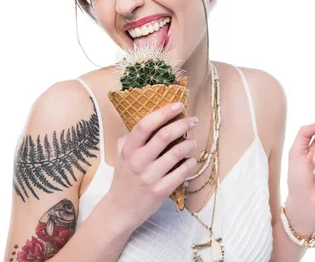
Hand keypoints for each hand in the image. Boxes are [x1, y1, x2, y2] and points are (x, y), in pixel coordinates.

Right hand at [106, 102, 198, 229]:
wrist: (120, 209)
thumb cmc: (124, 178)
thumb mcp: (121, 155)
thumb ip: (131, 138)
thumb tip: (152, 119)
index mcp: (128, 149)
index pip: (145, 125)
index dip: (163, 113)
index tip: (178, 105)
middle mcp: (138, 161)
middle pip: (164, 136)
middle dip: (183, 124)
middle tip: (193, 120)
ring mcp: (149, 177)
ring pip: (176, 154)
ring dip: (189, 144)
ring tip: (193, 141)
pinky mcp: (160, 191)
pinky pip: (180, 173)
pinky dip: (189, 163)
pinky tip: (191, 160)